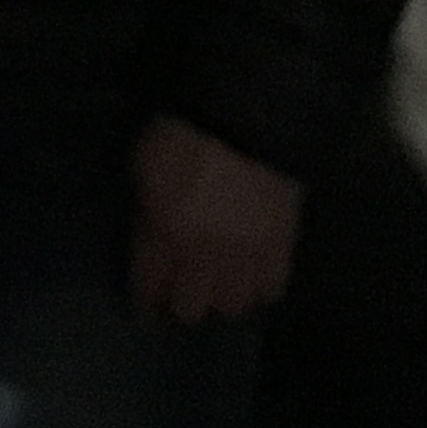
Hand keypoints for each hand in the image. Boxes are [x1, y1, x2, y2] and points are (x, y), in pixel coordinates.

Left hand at [130, 116, 302, 323]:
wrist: (247, 118)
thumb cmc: (182, 133)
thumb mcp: (144, 167)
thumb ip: (146, 210)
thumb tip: (150, 236)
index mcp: (164, 234)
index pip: (149, 287)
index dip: (145, 302)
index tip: (145, 309)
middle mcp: (205, 256)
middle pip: (191, 307)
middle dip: (180, 306)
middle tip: (179, 298)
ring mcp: (247, 256)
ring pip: (232, 305)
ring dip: (220, 300)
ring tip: (215, 290)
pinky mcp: (283, 248)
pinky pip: (270, 288)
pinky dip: (258, 288)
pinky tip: (250, 279)